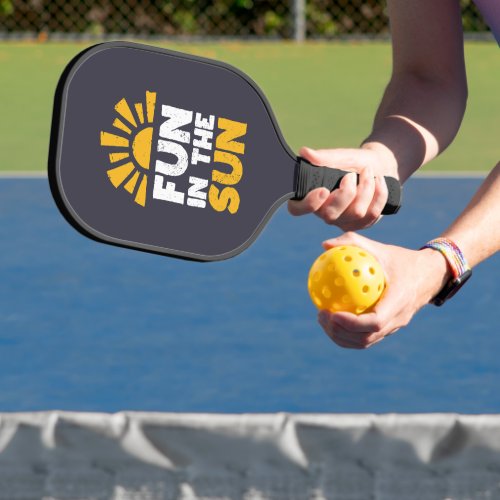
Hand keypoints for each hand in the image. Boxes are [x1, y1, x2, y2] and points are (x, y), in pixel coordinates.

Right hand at [288, 145, 397, 230]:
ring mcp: (343, 221)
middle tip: (351, 174)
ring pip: (356, 213)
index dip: (308, 204)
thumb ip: (324, 157)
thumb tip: (304, 152)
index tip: (323, 190)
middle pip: (330, 215)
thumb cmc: (354, 162)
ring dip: (366, 188)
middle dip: (346, 193)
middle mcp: (324, 212)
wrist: (379, 166)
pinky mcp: (361, 224)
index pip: (297, 209)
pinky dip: (379, 193)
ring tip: (368, 172)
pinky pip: (372, 214)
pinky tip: (379, 181)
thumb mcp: (341, 156)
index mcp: (311, 196)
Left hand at [316, 232, 450, 348]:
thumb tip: (325, 245)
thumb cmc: (401, 260)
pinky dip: (347, 334)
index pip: (375, 322)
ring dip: (341, 336)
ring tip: (322, 319)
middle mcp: (398, 319)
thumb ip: (353, 243)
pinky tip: (332, 318)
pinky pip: (366, 337)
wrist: (429, 275)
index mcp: (399, 301)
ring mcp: (394, 327)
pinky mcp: (389, 329)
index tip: (332, 313)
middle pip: (366, 338)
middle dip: (340, 332)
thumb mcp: (380, 248)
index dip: (352, 323)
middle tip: (321, 315)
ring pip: (365, 342)